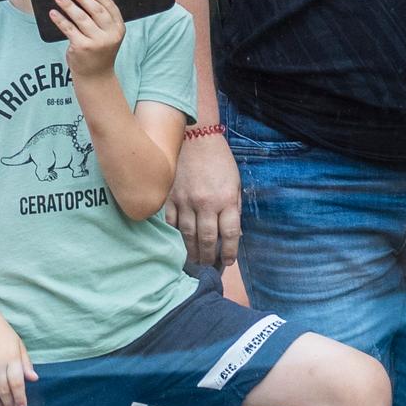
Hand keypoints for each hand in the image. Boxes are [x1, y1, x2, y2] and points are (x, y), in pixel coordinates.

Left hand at [47, 0, 125, 79]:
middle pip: (96, 11)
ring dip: (68, 5)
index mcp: (118, 29)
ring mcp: (96, 42)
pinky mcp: (82, 47)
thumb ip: (102, 19)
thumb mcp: (108, 35)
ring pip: (81, 18)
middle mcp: (110, 35)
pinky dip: (60, 19)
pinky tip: (54, 13)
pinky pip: (69, 29)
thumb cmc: (99, 51)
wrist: (95, 76)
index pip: (109, 6)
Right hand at [170, 127, 241, 270]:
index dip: (230, 252)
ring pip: (187, 234)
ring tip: (193, 261)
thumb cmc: (219, 160)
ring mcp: (185, 201)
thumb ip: (233, 207)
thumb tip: (233, 233)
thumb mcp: (234, 183)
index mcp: (226, 199)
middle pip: (208, 239)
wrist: (196, 138)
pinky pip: (170, 222)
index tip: (228, 262)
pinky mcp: (170, 197)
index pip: (230, 234)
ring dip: (191, 251)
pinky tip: (176, 243)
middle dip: (209, 257)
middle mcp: (206, 203)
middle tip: (208, 267)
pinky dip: (174, 235)